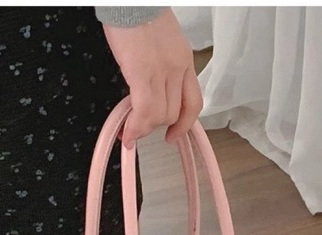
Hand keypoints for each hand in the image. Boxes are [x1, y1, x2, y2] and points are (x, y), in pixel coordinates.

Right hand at [103, 9, 202, 148]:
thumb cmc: (139, 13)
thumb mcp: (162, 42)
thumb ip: (162, 66)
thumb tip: (151, 88)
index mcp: (184, 60)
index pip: (193, 103)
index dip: (184, 125)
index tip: (174, 135)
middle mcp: (178, 68)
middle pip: (174, 114)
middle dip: (156, 126)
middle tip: (140, 127)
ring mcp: (163, 72)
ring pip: (160, 117)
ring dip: (144, 128)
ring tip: (131, 130)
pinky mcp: (143, 73)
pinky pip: (144, 111)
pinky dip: (136, 128)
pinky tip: (128, 134)